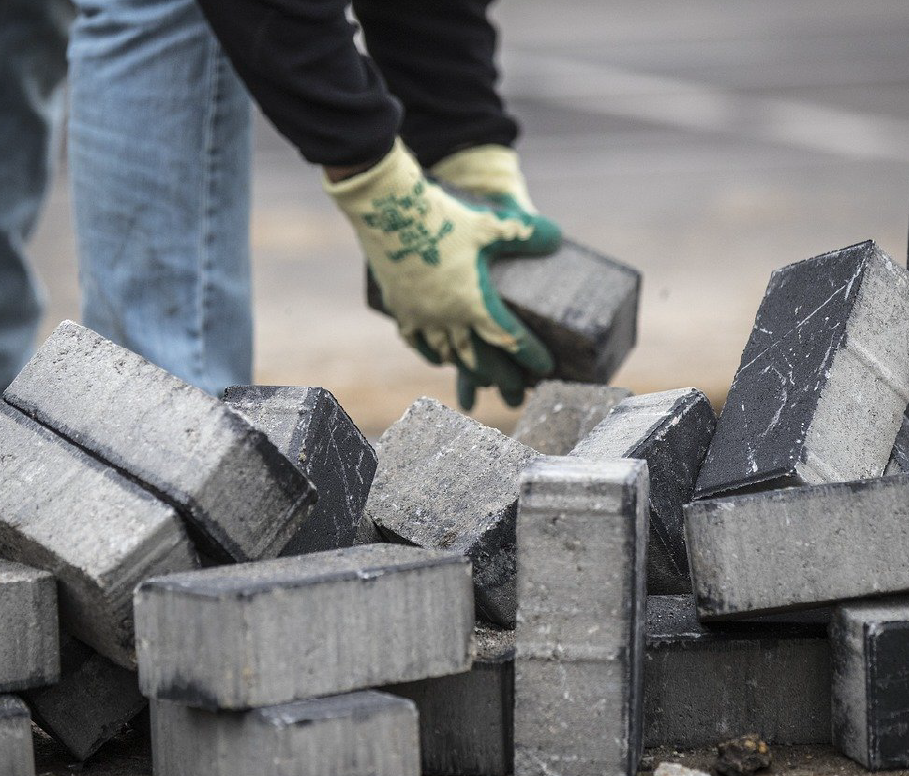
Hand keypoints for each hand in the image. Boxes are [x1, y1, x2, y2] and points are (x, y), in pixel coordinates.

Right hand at [327, 140, 558, 405]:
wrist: (387, 208)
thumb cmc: (444, 215)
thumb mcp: (491, 222)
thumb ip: (527, 233)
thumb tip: (557, 240)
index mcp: (474, 303)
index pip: (509, 338)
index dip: (531, 354)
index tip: (546, 367)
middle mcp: (446, 318)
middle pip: (477, 358)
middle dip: (498, 376)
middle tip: (514, 390)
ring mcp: (419, 315)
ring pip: (443, 352)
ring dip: (461, 365)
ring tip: (474, 374)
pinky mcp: (398, 306)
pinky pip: (412, 338)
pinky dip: (425, 349)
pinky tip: (430, 352)